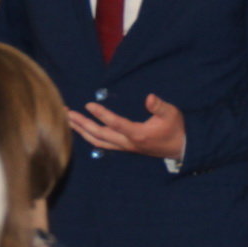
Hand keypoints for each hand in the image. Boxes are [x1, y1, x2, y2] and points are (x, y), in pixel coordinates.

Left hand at [70, 94, 186, 160]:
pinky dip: (90, 136)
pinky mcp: (125, 147)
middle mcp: (127, 142)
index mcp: (138, 134)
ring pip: (98, 141)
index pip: (115, 124)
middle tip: (67, 113)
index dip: (101, 114)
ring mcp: (125, 147)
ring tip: (69, 120)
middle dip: (82, 124)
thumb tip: (149, 97)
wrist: (180, 148)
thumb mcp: (171, 114)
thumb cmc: (175, 129)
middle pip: (99, 135)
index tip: (88, 104)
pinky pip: (102, 143)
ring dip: (82, 131)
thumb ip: (159, 106)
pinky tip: (83, 130)